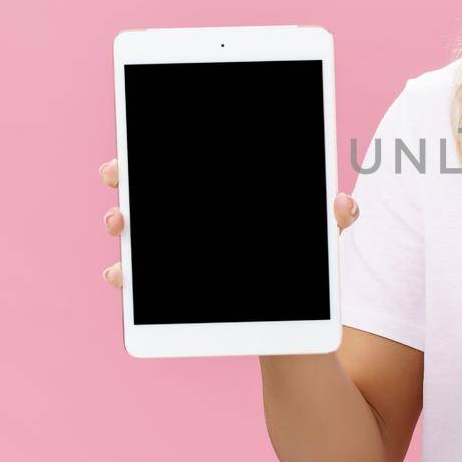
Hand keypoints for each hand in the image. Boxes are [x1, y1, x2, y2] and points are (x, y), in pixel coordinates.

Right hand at [97, 157, 359, 288]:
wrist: (296, 320)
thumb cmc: (304, 262)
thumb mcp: (320, 236)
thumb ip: (334, 219)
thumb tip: (343, 203)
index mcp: (223, 193)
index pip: (184, 159)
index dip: (159, 145)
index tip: (143, 141)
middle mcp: (190, 215)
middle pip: (149, 187)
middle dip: (126, 176)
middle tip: (118, 172)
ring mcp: (174, 254)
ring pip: (137, 230)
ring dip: (121, 221)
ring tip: (121, 222)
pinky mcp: (171, 293)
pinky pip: (140, 280)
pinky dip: (124, 275)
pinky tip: (120, 273)